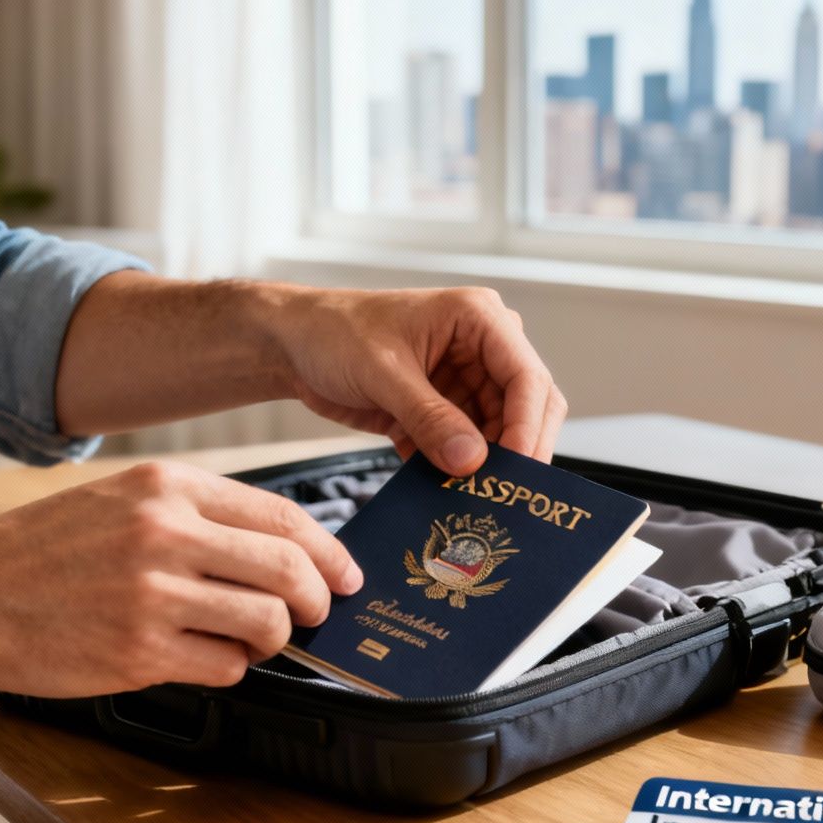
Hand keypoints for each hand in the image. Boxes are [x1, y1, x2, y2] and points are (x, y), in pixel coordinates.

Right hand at [0, 461, 361, 695]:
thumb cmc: (38, 552)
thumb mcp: (118, 501)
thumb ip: (195, 515)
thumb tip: (278, 547)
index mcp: (165, 488)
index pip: (283, 517)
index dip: (330, 552)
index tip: (346, 575)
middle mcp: (163, 535)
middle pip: (290, 570)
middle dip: (319, 601)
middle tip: (316, 615)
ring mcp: (152, 596)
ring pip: (267, 623)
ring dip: (274, 640)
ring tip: (251, 640)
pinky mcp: (138, 653)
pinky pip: (225, 667)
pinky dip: (230, 669)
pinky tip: (204, 658)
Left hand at [271, 286, 566, 474]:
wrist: (295, 346)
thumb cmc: (334, 333)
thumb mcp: (383, 372)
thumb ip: (429, 417)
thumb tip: (472, 461)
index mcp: (479, 319)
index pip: (526, 376)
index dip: (527, 426)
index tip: (517, 469)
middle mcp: (483, 349)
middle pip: (526, 408)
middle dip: (516, 451)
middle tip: (505, 496)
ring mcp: (466, 382)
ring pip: (499, 435)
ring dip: (487, 470)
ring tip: (473, 503)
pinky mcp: (446, 412)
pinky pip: (467, 449)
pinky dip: (458, 474)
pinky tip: (446, 497)